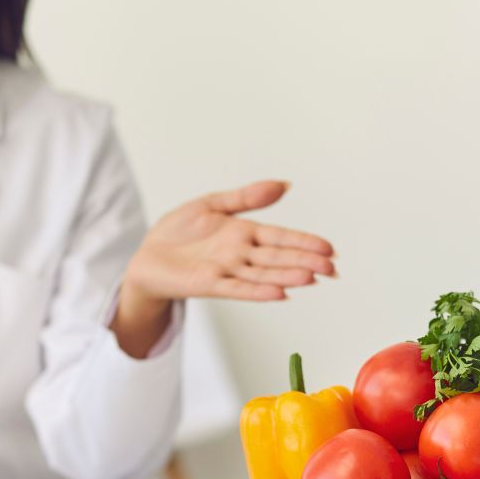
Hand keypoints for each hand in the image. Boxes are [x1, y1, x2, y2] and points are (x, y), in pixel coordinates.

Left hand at [124, 180, 334, 303]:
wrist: (146, 256)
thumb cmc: (177, 233)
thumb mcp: (212, 204)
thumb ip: (247, 198)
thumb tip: (284, 185)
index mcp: (244, 234)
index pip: (281, 237)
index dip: (305, 242)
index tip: (330, 248)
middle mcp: (240, 254)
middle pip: (278, 257)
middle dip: (306, 261)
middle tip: (333, 268)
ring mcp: (226, 270)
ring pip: (263, 274)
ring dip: (287, 276)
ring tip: (312, 278)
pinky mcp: (208, 284)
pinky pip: (237, 288)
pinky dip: (257, 291)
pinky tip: (279, 293)